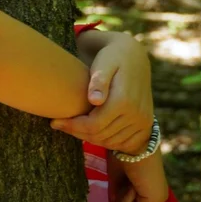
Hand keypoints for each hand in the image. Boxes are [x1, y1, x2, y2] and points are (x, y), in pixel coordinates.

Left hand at [50, 31, 153, 151]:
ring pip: (111, 142)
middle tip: (60, 125)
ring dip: (90, 138)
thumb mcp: (103, 63)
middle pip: (101, 136)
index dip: (72, 127)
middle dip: (77, 132)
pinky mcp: (146, 126)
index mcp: (124, 100)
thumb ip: (98, 81)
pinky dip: (107, 141)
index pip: (93, 125)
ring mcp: (143, 121)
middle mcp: (137, 114)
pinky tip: (93, 131)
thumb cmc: (112, 58)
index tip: (54, 122)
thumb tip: (95, 100)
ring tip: (74, 127)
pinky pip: (124, 144)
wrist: (133, 57)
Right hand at [100, 148, 169, 201]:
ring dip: (120, 201)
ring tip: (124, 183)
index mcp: (148, 187)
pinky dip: (124, 201)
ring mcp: (158, 198)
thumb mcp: (115, 177)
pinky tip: (129, 186)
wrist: (130, 138)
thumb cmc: (121, 151)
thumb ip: (116, 193)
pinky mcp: (156, 200)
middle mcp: (156, 195)